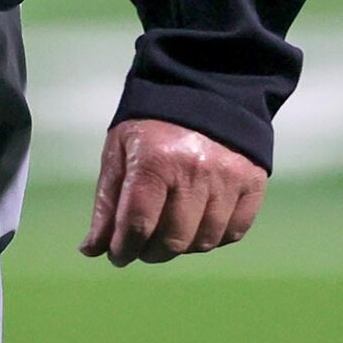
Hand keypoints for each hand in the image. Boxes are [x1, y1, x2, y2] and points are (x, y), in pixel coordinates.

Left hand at [79, 117, 264, 265]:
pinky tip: (197, 225)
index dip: (123, 248)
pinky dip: (213, 237)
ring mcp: (227, 178)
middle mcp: (194, 171)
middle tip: (141, 246)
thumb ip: (106, 203)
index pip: (138, 224)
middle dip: (151, 252)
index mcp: (155, 160)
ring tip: (167, 233)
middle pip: (173, 240)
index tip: (117, 255)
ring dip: (182, 247)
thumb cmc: (151, 123)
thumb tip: (91, 250)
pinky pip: (234, 232)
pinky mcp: (252, 183)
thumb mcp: (118, 151)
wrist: (202, 88)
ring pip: (204, 241)